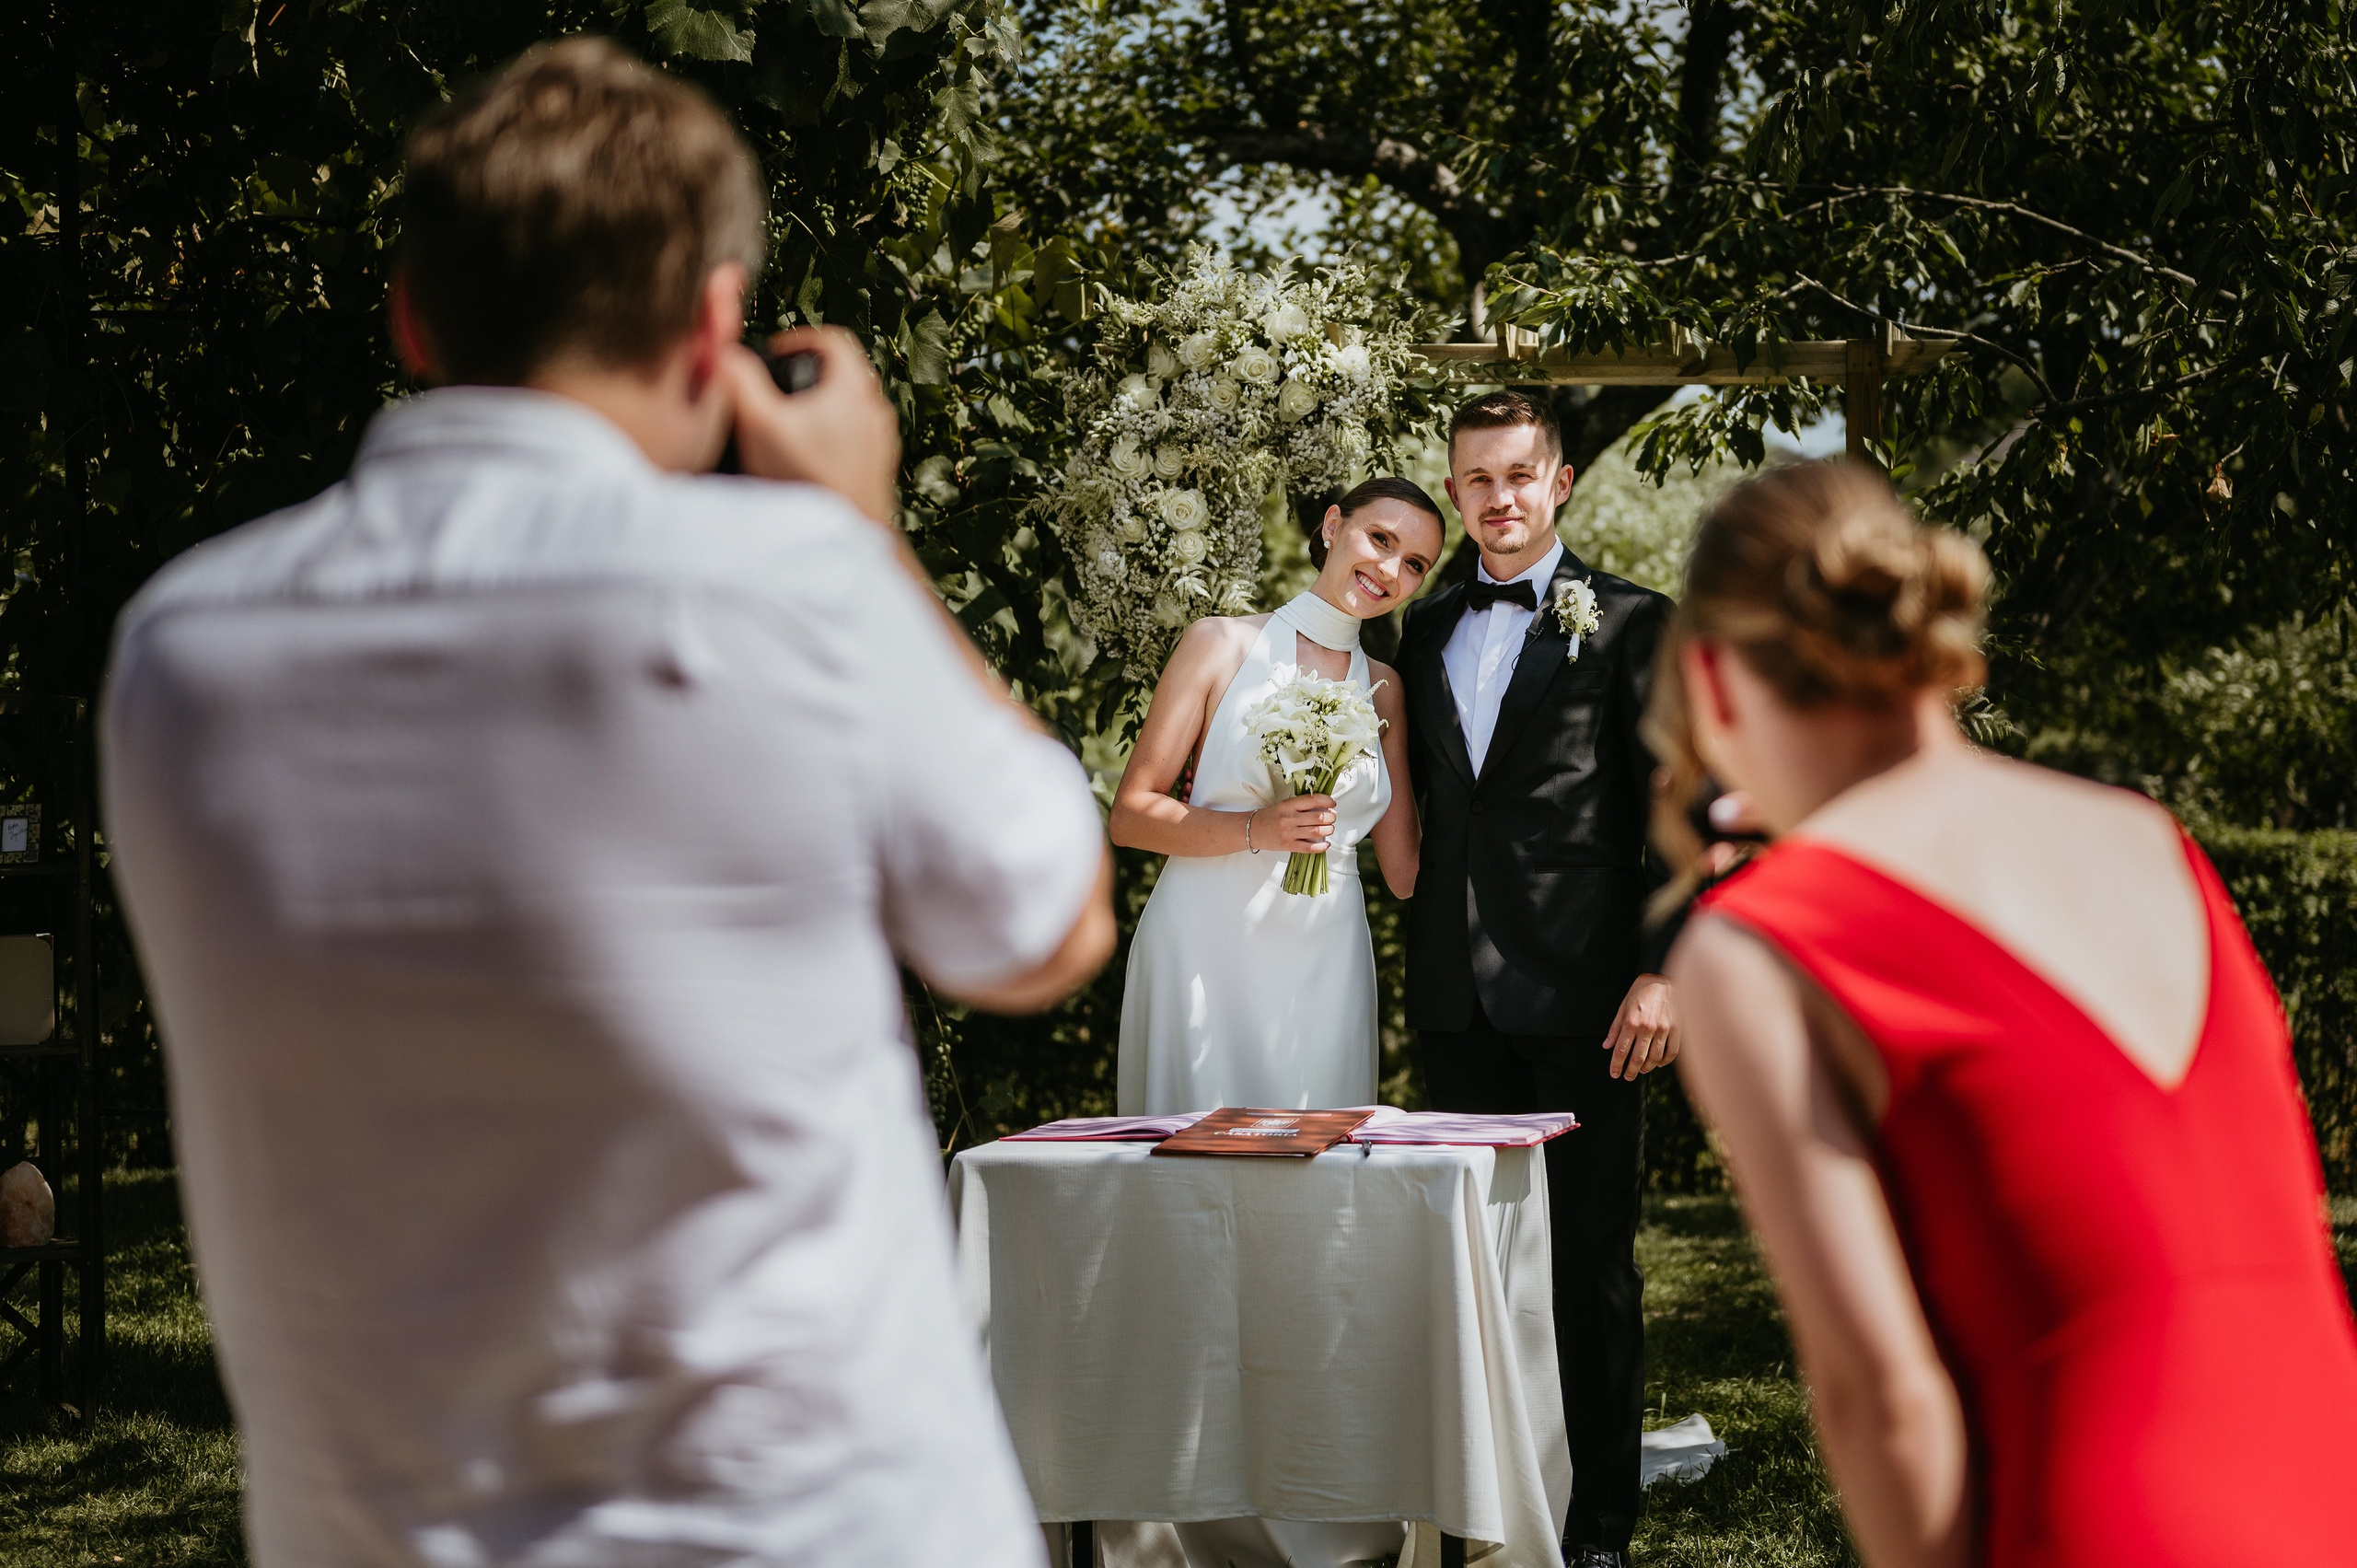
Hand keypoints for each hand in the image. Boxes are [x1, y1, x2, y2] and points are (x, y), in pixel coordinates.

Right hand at [724, 326, 900, 521]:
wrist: (845, 536)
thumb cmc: (806, 481)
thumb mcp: (760, 425)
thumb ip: (741, 383)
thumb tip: (726, 355)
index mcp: (852, 388)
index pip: (832, 340)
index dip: (799, 340)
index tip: (775, 355)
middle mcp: (875, 408)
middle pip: (843, 372)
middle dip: (810, 374)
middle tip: (778, 390)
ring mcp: (881, 439)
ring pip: (851, 406)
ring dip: (822, 406)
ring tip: (790, 424)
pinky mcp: (880, 466)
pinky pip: (857, 436)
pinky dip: (834, 434)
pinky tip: (807, 456)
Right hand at [1253, 795, 1335, 853]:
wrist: (1251, 830)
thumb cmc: (1269, 817)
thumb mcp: (1284, 805)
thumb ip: (1301, 805)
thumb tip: (1324, 808)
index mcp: (1288, 805)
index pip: (1313, 799)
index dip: (1327, 801)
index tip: (1332, 803)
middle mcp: (1289, 818)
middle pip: (1319, 817)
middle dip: (1331, 817)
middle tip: (1332, 817)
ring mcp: (1289, 833)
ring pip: (1317, 831)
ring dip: (1329, 830)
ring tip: (1330, 829)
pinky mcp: (1288, 846)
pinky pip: (1309, 848)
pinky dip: (1321, 847)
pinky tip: (1326, 844)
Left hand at [1604, 972, 1677, 1079]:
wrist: (1665, 978)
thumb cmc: (1642, 990)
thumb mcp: (1623, 1005)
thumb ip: (1615, 1028)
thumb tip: (1607, 1046)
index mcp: (1632, 1022)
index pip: (1621, 1050)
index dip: (1616, 1065)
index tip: (1614, 1073)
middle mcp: (1647, 1028)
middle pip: (1638, 1059)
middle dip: (1631, 1071)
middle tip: (1627, 1077)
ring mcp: (1664, 1029)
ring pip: (1655, 1058)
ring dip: (1647, 1068)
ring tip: (1641, 1070)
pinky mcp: (1677, 1029)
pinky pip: (1671, 1052)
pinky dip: (1664, 1061)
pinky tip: (1659, 1063)